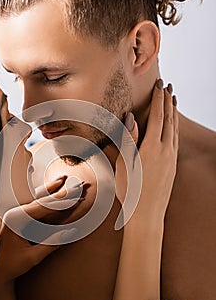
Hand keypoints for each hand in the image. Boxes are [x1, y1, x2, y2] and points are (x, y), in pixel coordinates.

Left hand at [0, 176, 82, 280]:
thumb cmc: (13, 266)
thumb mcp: (32, 258)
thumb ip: (50, 244)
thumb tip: (71, 232)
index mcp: (15, 220)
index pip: (43, 208)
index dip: (61, 203)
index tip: (77, 199)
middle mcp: (15, 213)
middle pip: (41, 200)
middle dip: (60, 192)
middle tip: (76, 185)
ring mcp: (17, 214)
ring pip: (37, 199)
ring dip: (52, 190)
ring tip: (63, 178)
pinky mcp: (20, 219)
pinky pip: (36, 206)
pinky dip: (46, 198)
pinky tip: (54, 190)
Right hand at [115, 80, 178, 222]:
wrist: (146, 214)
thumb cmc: (130, 191)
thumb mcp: (124, 164)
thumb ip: (129, 139)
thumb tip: (132, 117)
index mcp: (151, 148)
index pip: (157, 117)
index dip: (158, 99)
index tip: (159, 85)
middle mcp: (165, 151)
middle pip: (169, 120)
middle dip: (168, 101)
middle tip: (167, 86)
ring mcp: (171, 158)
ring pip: (175, 129)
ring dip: (173, 113)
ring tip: (172, 100)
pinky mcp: (173, 166)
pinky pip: (176, 139)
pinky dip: (175, 127)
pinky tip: (173, 126)